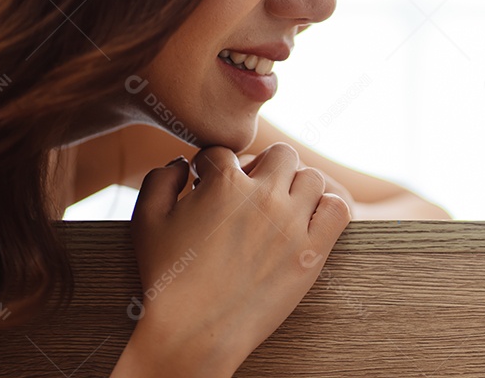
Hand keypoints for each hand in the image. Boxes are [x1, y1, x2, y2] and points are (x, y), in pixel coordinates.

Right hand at [114, 143, 349, 376]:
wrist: (194, 332)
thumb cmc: (166, 279)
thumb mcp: (146, 222)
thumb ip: (159, 180)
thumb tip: (182, 163)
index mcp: (223, 183)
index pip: (226, 152)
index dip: (213, 168)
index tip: (210, 186)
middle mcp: (263, 196)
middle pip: (280, 155)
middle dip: (263, 167)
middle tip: (250, 192)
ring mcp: (291, 223)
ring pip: (312, 177)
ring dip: (297, 187)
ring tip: (280, 207)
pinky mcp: (312, 252)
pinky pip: (338, 209)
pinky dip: (327, 208)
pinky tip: (307, 221)